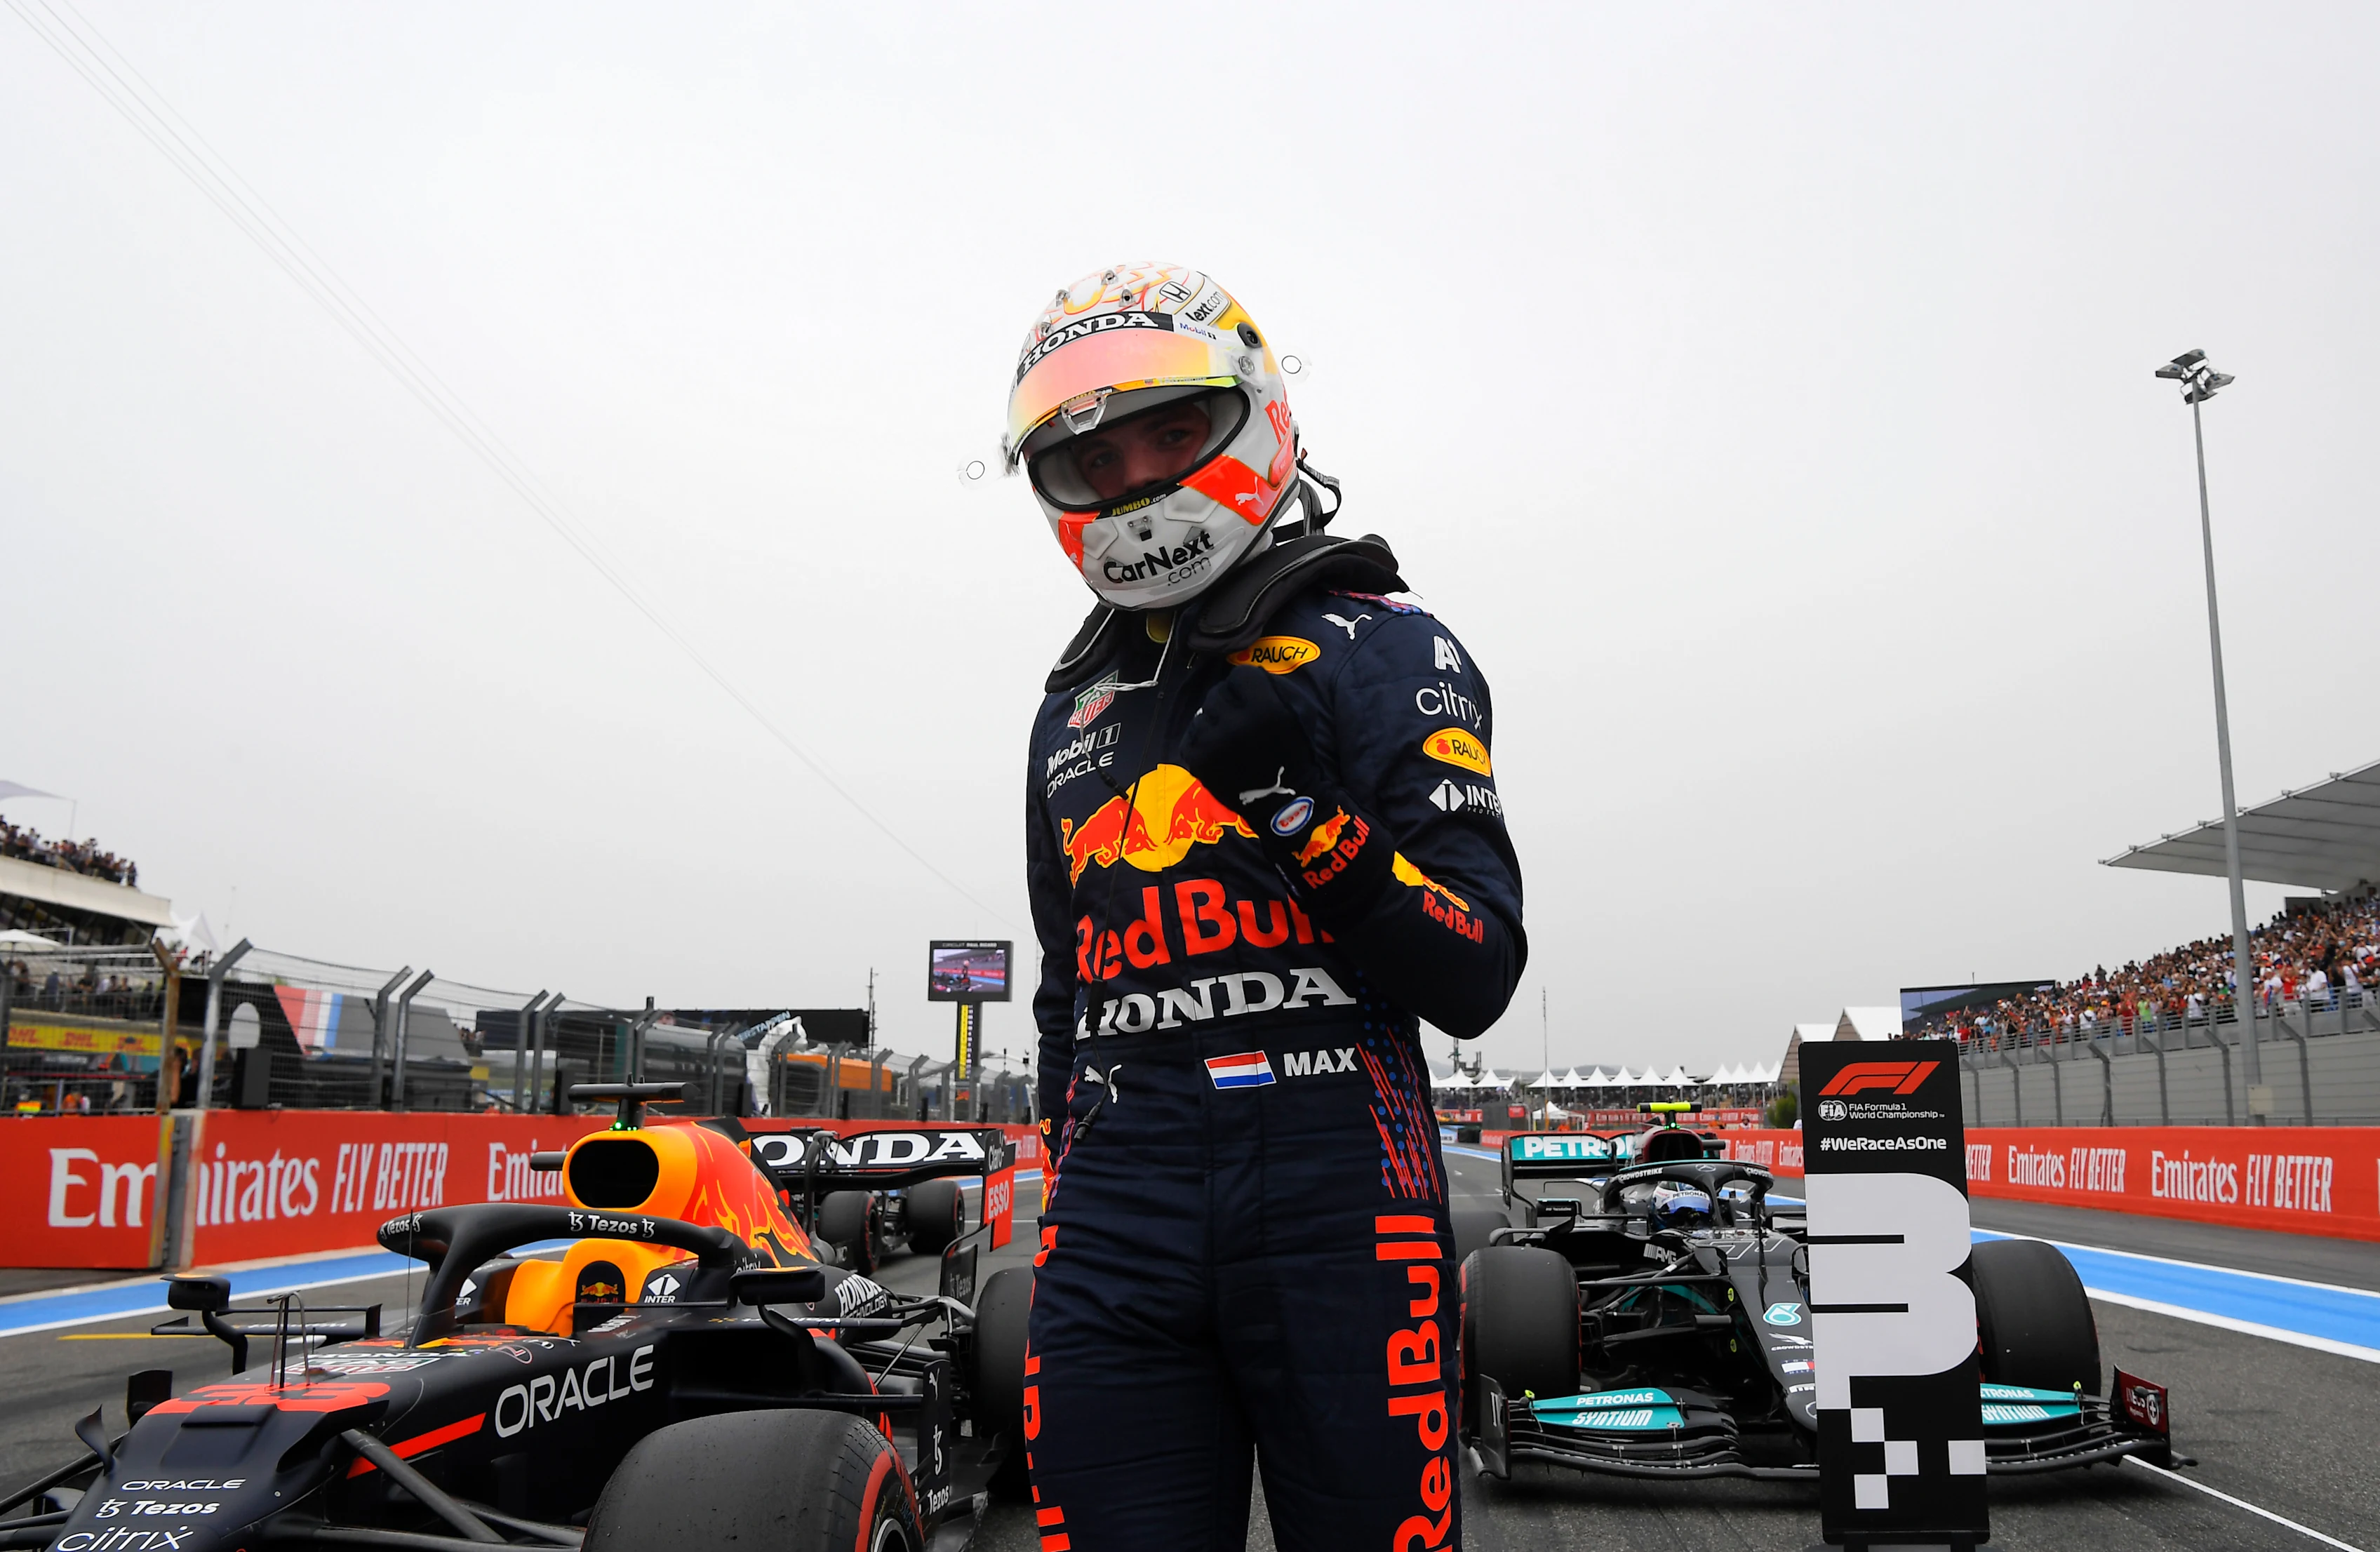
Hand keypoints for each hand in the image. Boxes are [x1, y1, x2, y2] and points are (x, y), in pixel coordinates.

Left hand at [1176, 666, 1318, 822]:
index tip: (1255, 701)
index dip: (1249, 686)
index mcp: (1264, 708)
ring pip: (1204, 713)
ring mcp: (1212, 742)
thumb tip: (1247, 677)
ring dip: (1216, 722)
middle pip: (1219, 693)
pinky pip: (1193, 735)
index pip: (1242, 675)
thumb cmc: (1294, 754)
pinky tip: (1220, 751)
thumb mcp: (1301, 712)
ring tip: (1231, 739)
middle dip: (1231, 703)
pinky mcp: (1197, 759)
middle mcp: (1235, 722)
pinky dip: (1203, 740)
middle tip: (1242, 722)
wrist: (1282, 801)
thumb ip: (1275, 687)